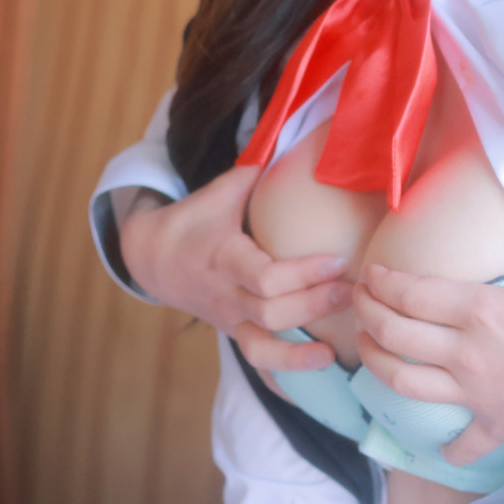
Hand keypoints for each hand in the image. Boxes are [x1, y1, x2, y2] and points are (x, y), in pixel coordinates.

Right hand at [118, 163, 352, 371]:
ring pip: (262, 347)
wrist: (153, 258)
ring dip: (301, 350)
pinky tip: (323, 366)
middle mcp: (227, 294)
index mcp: (224, 257)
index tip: (338, 259)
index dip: (303, 274)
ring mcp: (231, 319)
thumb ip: (253, 173)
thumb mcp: (218, 193)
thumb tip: (290, 134)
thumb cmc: (195, 220)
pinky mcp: (236, 332)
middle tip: (351, 289)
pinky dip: (288, 370)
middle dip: (313, 304)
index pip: (264, 277)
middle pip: (270, 312)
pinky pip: (259, 360)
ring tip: (337, 341)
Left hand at [353, 172, 503, 461]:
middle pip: (394, 334)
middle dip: (366, 314)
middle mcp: (466, 354)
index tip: (370, 272)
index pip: (412, 294)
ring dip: (376, 365)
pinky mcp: (493, 426)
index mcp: (482, 312)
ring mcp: (475, 395)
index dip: (382, 281)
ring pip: (404, 383)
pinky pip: (458, 443)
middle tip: (357, 300)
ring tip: (368, 349)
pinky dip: (445, 445)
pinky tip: (441, 441)